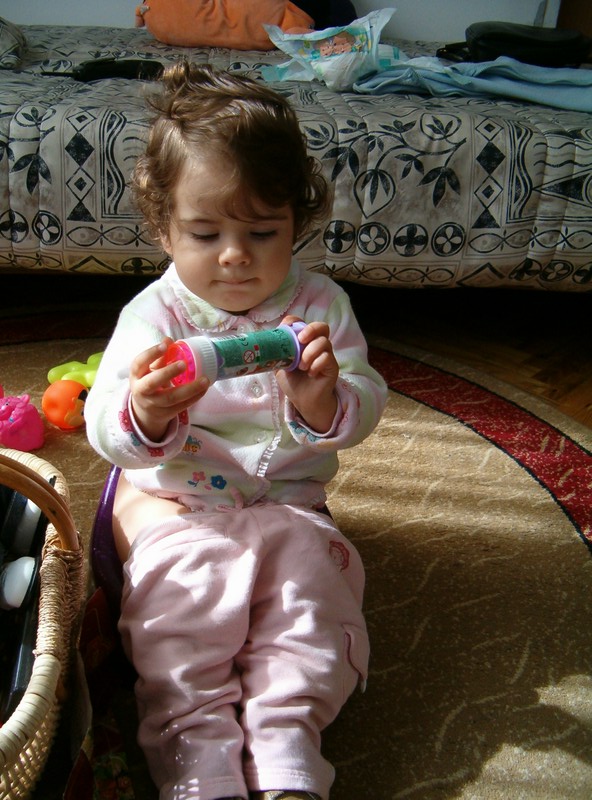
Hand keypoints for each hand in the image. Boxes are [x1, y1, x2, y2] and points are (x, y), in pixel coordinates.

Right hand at [129, 339, 209, 441]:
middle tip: (184, 363)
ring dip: (189, 389)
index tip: (165, 345)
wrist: (145, 410)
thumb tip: (169, 339)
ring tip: (204, 380)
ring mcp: (153, 404)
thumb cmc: (149, 382)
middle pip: (152, 383)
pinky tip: (204, 389)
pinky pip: (181, 406)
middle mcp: (141, 391)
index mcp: (136, 376)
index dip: (151, 354)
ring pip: (171, 398)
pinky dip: (194, 398)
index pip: (138, 363)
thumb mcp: (149, 370)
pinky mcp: (166, 414)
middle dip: (168, 373)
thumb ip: (159, 357)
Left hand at [275, 317, 338, 433]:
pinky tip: (311, 374)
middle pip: (321, 326)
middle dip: (310, 330)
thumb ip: (277, 352)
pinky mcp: (332, 366)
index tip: (286, 327)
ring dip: (310, 353)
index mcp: (304, 342)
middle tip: (300, 340)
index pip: (303, 323)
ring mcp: (326, 355)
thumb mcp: (280, 365)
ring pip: (324, 342)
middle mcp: (317, 345)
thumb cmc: (293, 382)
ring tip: (302, 366)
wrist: (303, 400)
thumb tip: (266, 340)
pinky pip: (327, 358)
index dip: (295, 321)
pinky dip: (316, 365)